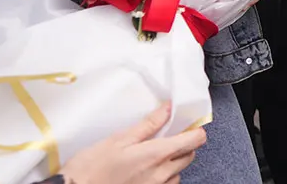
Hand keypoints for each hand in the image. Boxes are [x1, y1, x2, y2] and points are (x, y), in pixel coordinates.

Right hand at [58, 102, 205, 183]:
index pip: (194, 140)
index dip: (195, 130)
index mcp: (156, 155)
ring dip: (173, 163)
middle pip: (189, 156)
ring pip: (178, 172)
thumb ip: (148, 125)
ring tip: (153, 156)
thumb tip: (167, 109)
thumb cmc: (91, 168)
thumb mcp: (118, 139)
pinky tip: (147, 172)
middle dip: (184, 145)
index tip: (189, 124)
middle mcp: (161, 174)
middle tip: (168, 137)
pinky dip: (164, 178)